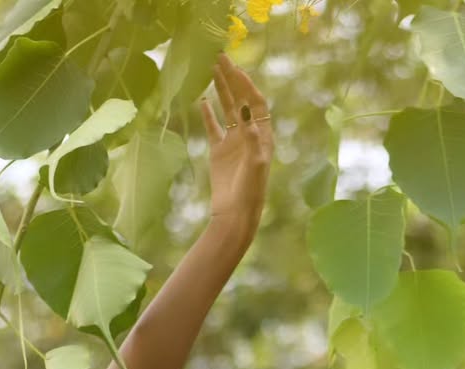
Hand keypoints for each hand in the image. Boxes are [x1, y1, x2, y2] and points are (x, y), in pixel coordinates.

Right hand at [200, 53, 274, 241]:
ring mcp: (233, 142)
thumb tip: (245, 110)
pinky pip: (213, 127)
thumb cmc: (250, 191)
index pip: (256, 103)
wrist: (235, 214)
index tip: (235, 68)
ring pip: (226, 109)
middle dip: (232, 79)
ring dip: (220, 89)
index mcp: (263, 136)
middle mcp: (249, 135)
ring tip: (211, 68)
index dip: (247, 85)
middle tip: (220, 57)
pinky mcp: (219, 152)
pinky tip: (201, 100)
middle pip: (241, 100)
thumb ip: (253, 138)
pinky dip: (208, 113)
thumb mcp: (255, 164)